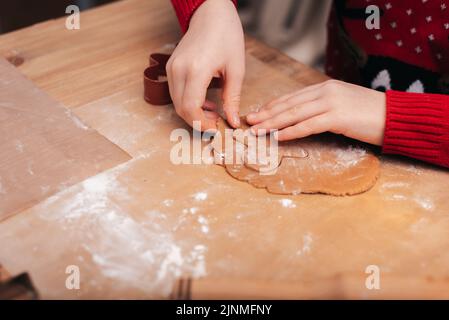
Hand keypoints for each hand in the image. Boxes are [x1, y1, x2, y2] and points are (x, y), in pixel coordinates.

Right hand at [166, 0, 244, 130]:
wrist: (211, 14)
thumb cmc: (227, 36)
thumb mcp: (236, 69)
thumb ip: (233, 98)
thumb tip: (232, 121)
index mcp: (196, 69)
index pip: (191, 108)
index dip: (202, 123)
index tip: (217, 128)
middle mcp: (179, 70)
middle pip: (181, 109)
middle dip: (198, 121)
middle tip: (217, 122)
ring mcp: (172, 68)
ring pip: (176, 103)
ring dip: (193, 113)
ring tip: (214, 110)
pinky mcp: (170, 68)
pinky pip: (175, 93)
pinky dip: (188, 102)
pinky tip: (205, 100)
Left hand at [246, 80, 385, 145]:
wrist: (396, 117)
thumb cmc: (368, 114)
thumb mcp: (342, 104)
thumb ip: (322, 107)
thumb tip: (301, 117)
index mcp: (325, 87)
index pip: (292, 97)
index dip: (272, 106)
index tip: (257, 113)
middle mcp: (325, 91)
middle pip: (289, 104)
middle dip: (266, 114)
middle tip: (249, 122)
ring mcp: (331, 102)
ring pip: (294, 114)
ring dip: (273, 124)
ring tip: (257, 131)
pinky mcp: (338, 117)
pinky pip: (308, 125)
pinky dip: (291, 132)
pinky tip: (278, 137)